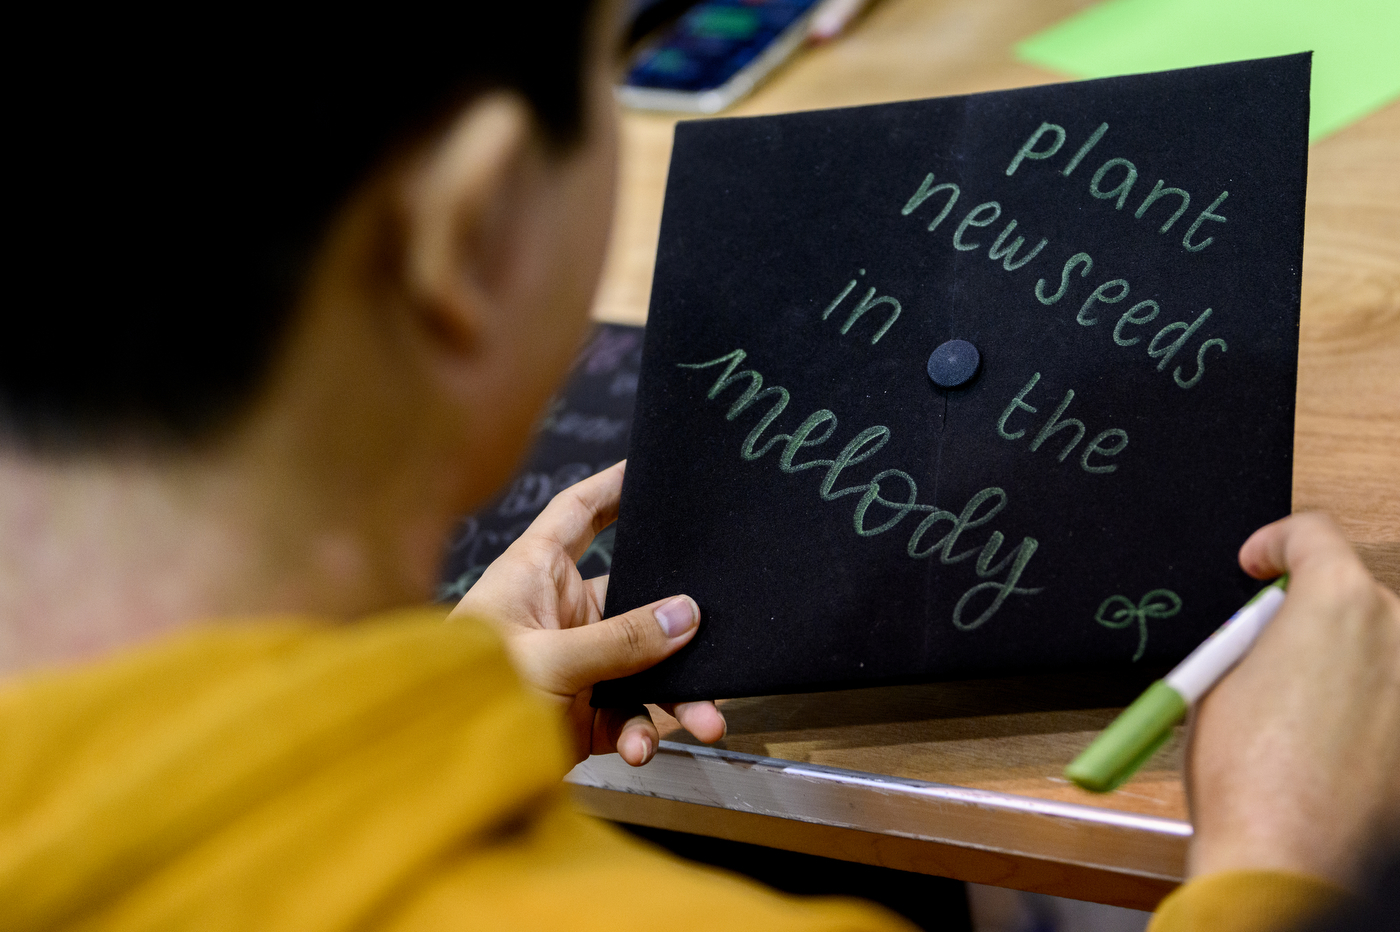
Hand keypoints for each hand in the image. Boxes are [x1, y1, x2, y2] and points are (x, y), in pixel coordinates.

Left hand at [449, 461, 725, 765]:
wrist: (431, 773)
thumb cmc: (462, 697)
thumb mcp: (546, 659)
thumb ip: (619, 639)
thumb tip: (684, 615)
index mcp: (535, 574)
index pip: (579, 513)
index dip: (614, 487)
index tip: (655, 469)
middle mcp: (559, 613)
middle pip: (636, 600)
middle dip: (680, 625)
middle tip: (722, 632)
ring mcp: (573, 665)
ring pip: (644, 667)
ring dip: (677, 694)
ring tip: (705, 720)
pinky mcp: (580, 716)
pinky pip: (629, 715)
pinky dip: (642, 733)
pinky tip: (640, 749)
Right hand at [1186, 513, 1399, 887]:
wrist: (1291, 860)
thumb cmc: (1249, 776)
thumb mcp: (1219, 680)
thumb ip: (1252, 637)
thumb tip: (1264, 634)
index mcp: (1338, 602)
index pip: (1313, 532)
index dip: (1274, 544)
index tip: (1256, 564)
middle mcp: (1397, 632)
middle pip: (1353, 594)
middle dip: (1309, 614)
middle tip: (1264, 650)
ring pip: (1379, 652)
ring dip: (1341, 665)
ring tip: (1294, 713)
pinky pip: (1390, 702)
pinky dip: (1366, 712)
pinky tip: (1325, 749)